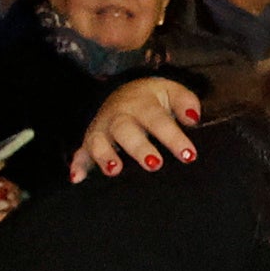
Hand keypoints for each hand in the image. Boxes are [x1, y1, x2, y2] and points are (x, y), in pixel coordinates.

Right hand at [70, 78, 203, 179]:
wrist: (124, 92)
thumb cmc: (154, 100)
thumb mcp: (171, 92)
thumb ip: (185, 102)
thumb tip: (193, 118)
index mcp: (142, 104)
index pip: (159, 120)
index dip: (173, 137)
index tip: (188, 154)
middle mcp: (119, 116)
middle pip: (126, 130)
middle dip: (139, 147)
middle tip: (155, 164)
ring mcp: (102, 129)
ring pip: (99, 141)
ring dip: (104, 156)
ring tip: (114, 170)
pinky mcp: (90, 142)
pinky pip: (81, 153)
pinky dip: (78, 165)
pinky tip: (77, 178)